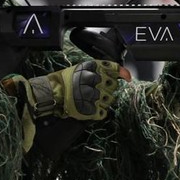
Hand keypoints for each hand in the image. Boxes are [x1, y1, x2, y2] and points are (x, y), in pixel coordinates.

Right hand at [6, 60, 130, 122]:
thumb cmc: (66, 80)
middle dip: (107, 88)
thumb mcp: (82, 68)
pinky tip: (90, 107)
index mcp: (93, 69)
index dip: (123, 73)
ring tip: (90, 98)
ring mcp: (93, 96)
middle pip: (113, 86)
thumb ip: (99, 68)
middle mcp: (95, 81)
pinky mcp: (91, 110)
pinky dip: (99, 111)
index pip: (114, 69)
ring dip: (103, 100)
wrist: (52, 94)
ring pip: (109, 99)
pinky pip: (103, 112)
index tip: (127, 77)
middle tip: (95, 89)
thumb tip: (119, 72)